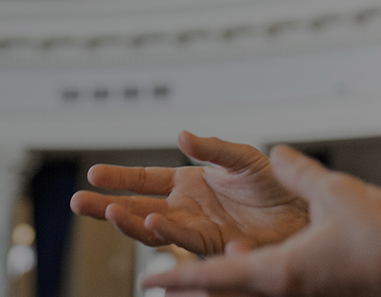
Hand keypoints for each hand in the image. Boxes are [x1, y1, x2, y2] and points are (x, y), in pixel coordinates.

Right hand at [69, 131, 308, 255]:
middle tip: (78, 203)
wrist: (302, 212)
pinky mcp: (214, 245)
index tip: (92, 176)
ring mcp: (198, 228)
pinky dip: (169, 232)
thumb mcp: (242, 158)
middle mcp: (187, 207)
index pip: (145, 180)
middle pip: (138, 208)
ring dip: (131, 222)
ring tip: (110, 212)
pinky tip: (155, 222)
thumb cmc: (276, 185)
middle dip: (107, 206)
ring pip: (154, 228)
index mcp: (190, 182)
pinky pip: (185, 239)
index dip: (119, 178)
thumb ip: (212, 148)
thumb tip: (181, 136)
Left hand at [142, 145, 380, 296]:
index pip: (214, 277)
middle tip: (158, 280)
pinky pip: (276, 289)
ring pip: (249, 292)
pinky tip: (253, 265)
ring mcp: (305, 296)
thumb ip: (297, 171)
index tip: (146, 281)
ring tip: (194, 271)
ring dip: (220, 281)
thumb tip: (275, 154)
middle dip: (189, 285)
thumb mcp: (336, 193)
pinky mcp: (322, 293)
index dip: (177, 278)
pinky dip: (250, 279)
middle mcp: (286, 292)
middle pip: (225, 292)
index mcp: (280, 273)